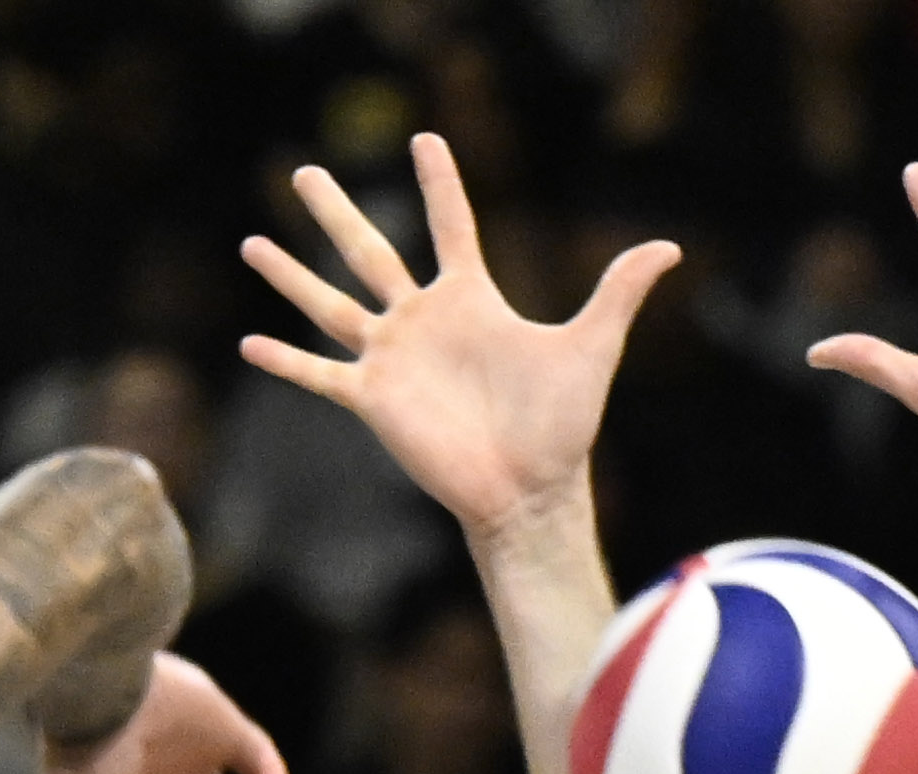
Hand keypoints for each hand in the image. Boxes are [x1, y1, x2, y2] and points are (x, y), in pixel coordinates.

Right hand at [241, 133, 680, 542]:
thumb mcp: (593, 346)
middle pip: (369, 251)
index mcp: (471, 298)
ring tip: (251, 241)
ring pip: (330, 304)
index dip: (440, 182)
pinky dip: (286, 360)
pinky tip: (249, 342)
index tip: (424, 138)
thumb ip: (619, 291)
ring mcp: (393, 359)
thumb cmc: (562, 424)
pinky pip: (321, 374)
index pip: (449, 225)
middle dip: (334, 212)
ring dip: (290, 276)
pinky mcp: (374, 401)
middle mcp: (423, 321)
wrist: (529, 490)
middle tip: (304, 172)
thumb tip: (668, 247)